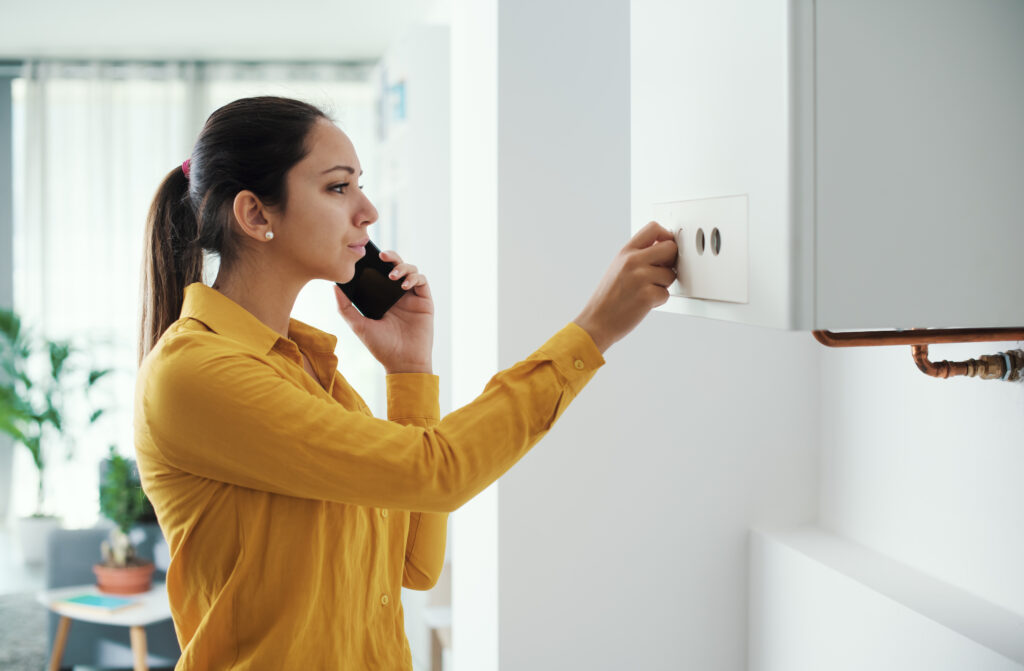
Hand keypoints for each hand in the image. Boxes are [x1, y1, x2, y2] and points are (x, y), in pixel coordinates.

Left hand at [334, 250, 434, 373]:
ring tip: (392, 276)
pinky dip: (414, 277)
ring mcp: (411, 296)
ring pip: (410, 269)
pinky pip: (422, 281)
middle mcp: (396, 294)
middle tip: (381, 255)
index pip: (378, 272)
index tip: (366, 255)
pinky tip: (404, 285)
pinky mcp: (424, 301)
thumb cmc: (381, 347)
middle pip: (395, 266)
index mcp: (381, 297)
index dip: (374, 261)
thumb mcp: (358, 326)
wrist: (403, 362)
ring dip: (402, 267)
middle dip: (390, 256)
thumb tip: (334, 286)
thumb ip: (345, 307)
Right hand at [573, 221, 677, 352]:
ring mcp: (640, 277)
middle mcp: (633, 261)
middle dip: (671, 262)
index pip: (654, 228)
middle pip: (671, 248)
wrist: (597, 321)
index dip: (666, 236)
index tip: (665, 248)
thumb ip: (638, 256)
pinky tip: (642, 304)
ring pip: (671, 275)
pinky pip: (666, 294)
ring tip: (644, 292)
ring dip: (663, 285)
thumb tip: (665, 249)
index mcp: (626, 252)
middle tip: (660, 273)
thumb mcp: (618, 268)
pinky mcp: (647, 295)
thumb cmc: (609, 298)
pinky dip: (658, 301)